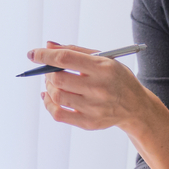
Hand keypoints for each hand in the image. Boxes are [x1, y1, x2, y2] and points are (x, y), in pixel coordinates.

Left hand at [30, 42, 149, 132]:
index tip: (32, 54)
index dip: (45, 55)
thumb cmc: (117, 78)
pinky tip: (49, 96)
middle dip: (47, 72)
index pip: (66, 59)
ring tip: (53, 83)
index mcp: (103, 68)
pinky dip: (48, 104)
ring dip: (49, 87)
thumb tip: (48, 46)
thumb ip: (75, 51)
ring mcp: (93, 108)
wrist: (136, 107)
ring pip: (56, 96)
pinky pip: (58, 114)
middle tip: (49, 70)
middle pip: (58, 79)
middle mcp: (99, 89)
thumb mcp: (104, 59)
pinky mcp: (89, 123)